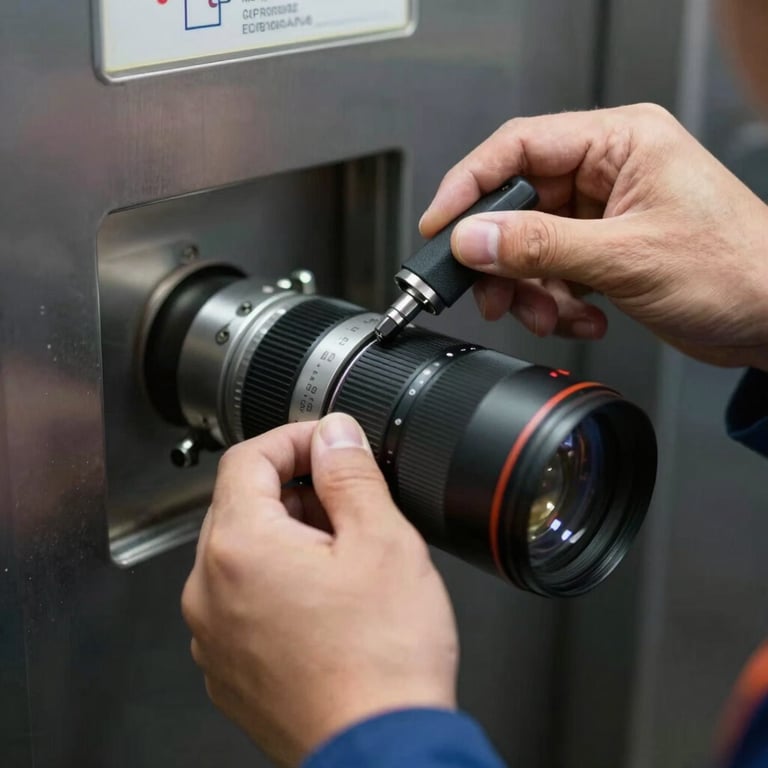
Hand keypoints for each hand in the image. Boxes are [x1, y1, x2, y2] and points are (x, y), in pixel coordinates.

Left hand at [181, 413, 457, 766]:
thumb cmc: (382, 661)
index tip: (327, 443)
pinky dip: (278, 583)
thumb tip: (334, 434)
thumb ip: (350, 473)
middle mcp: (209, 591)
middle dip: (296, 490)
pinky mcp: (230, 666)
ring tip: (345, 559)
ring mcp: (214, 634)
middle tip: (349, 504)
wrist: (380, 751)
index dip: (294, 438)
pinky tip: (327, 602)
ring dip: (289, 537)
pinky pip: (243, 600)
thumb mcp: (381, 541)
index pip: (248, 458)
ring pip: (244, 554)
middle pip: (242, 505)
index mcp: (239, 548)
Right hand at [420, 103, 767, 369]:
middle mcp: (607, 171)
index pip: (518, 147)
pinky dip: (556, 302)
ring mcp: (604, 213)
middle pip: (517, 204)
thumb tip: (475, 238)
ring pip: (530, 246)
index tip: (441, 225)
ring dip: (530, 289)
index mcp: (619, 142)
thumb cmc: (735, 269)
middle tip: (492, 292)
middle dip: (504, 258)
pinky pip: (552, 272)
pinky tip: (583, 318)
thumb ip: (541, 245)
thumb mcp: (625, 256)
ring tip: (551, 315)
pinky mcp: (604, 250)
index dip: (471, 185)